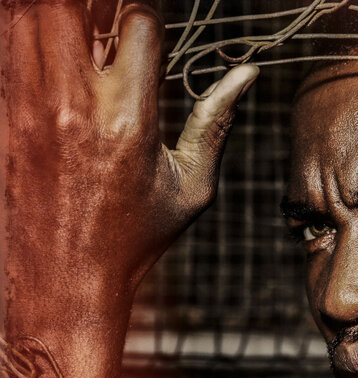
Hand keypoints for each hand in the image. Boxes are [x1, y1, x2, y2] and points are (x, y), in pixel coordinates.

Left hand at [2, 4, 257, 377]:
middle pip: (73, 9)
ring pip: (30, 24)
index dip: (147, 20)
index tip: (145, 35)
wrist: (63, 283)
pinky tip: (52, 80)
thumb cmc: (134, 240)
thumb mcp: (190, 187)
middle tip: (106, 38)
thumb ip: (216, 122)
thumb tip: (247, 74)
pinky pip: (8, 60)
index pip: (140, 23)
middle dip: (98, 16)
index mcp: (130, 121)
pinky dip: (29, 56)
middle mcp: (73, 107)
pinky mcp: (2, 123)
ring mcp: (26, 112)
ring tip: (79, 56)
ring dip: (59, 29)